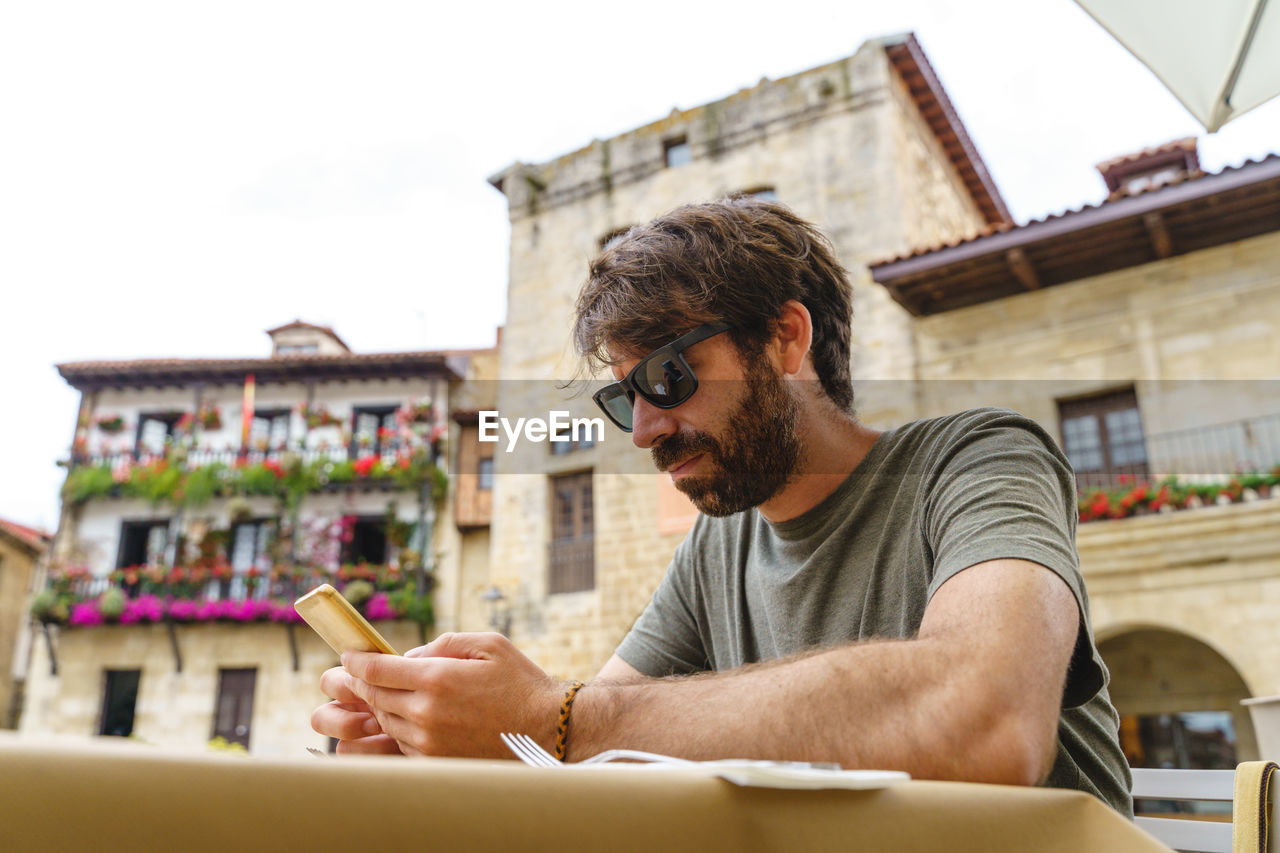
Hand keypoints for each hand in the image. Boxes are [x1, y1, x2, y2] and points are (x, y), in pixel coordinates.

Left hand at [319, 632, 563, 757]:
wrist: (545, 730)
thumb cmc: (520, 683)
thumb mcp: (488, 645)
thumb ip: (445, 643)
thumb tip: (412, 656)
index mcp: (437, 679)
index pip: (377, 670)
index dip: (356, 661)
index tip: (349, 655)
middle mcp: (426, 713)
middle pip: (375, 696)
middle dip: (362, 682)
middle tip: (358, 672)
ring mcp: (429, 741)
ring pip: (386, 720)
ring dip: (381, 705)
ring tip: (387, 691)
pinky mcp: (436, 760)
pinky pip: (402, 741)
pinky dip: (399, 726)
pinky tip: (411, 714)